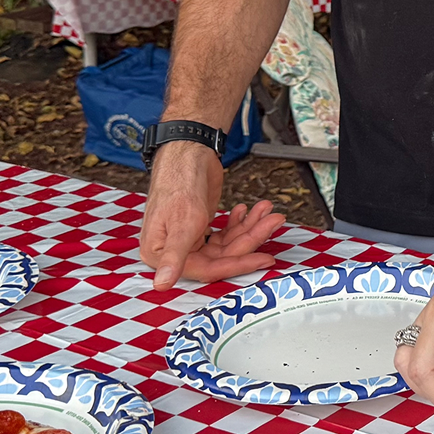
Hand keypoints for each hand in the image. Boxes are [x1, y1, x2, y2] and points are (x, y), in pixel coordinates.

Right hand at [139, 141, 286, 288]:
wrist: (186, 149)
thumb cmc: (177, 182)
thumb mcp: (181, 223)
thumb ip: (175, 257)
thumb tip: (161, 284)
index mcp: (161, 254)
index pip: (207, 269)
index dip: (238, 264)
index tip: (263, 258)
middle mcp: (175, 249)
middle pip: (222, 255)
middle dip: (251, 237)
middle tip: (273, 221)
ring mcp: (190, 238)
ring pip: (228, 243)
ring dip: (250, 227)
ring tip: (266, 210)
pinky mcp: (201, 226)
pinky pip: (225, 232)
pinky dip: (239, 222)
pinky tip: (247, 210)